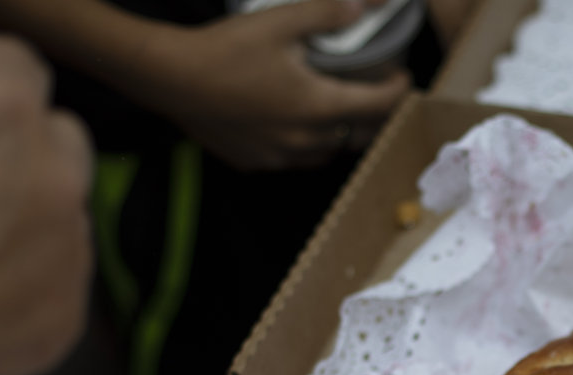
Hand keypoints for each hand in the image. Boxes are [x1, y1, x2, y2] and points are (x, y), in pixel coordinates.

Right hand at [0, 0, 91, 374]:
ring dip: (26, 207)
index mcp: (4, 113)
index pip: (18, 62)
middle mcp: (58, 178)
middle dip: (15, 142)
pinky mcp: (68, 314)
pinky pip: (59, 274)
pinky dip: (26, 274)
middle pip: (57, 133)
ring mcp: (69, 252)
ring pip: (64, 205)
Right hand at [147, 0, 410, 170]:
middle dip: (374, 115)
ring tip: (337, 109)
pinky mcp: (257, 162)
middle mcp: (306, 140)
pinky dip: (306, 143)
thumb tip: (369, 3)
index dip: (398, 91)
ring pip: (329, 151)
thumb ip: (328, 13)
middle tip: (374, 92)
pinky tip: (294, 123)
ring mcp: (281, 156)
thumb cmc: (225, 50)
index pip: (379, 106)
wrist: (170, 77)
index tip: (402, 78)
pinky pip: (295, 158)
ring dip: (340, 133)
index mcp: (320, 107)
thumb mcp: (280, 21)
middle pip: (360, 135)